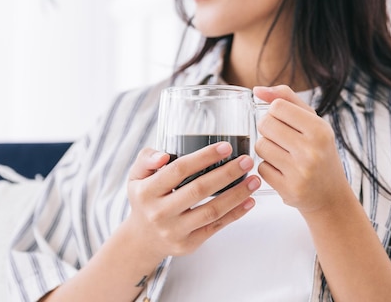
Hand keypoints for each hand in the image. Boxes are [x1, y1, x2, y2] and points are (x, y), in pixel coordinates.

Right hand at [124, 143, 260, 260]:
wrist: (143, 239)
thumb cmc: (144, 200)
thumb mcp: (136, 177)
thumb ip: (146, 159)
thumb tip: (164, 155)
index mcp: (146, 191)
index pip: (178, 170)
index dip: (203, 157)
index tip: (225, 147)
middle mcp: (159, 212)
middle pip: (199, 189)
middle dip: (227, 173)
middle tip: (246, 161)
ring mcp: (174, 230)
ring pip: (212, 211)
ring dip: (237, 194)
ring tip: (254, 180)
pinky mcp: (188, 244)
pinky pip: (216, 227)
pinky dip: (235, 214)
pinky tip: (249, 201)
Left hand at [253, 85, 349, 213]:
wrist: (331, 195)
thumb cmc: (319, 152)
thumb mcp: (313, 121)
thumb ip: (286, 99)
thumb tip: (257, 89)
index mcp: (320, 129)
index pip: (277, 107)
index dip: (275, 113)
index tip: (286, 122)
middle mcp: (311, 150)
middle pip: (265, 124)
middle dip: (268, 130)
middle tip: (282, 139)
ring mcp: (300, 171)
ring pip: (260, 146)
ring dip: (266, 149)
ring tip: (283, 155)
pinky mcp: (288, 189)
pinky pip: (261, 168)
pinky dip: (268, 168)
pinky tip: (283, 171)